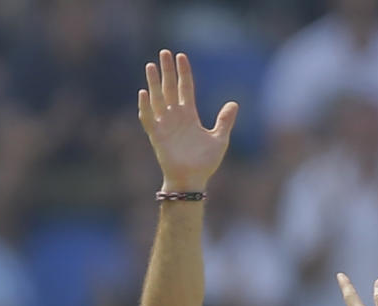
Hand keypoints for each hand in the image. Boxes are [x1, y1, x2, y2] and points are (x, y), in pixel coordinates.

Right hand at [138, 49, 236, 191]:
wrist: (192, 181)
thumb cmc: (205, 163)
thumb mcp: (219, 139)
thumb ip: (224, 121)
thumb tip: (233, 103)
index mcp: (189, 115)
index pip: (185, 88)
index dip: (184, 72)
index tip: (181, 56)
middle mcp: (176, 117)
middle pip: (170, 88)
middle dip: (167, 71)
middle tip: (164, 52)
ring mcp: (165, 125)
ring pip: (157, 99)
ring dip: (153, 83)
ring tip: (150, 66)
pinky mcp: (157, 136)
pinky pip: (148, 119)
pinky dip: (145, 107)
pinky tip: (143, 93)